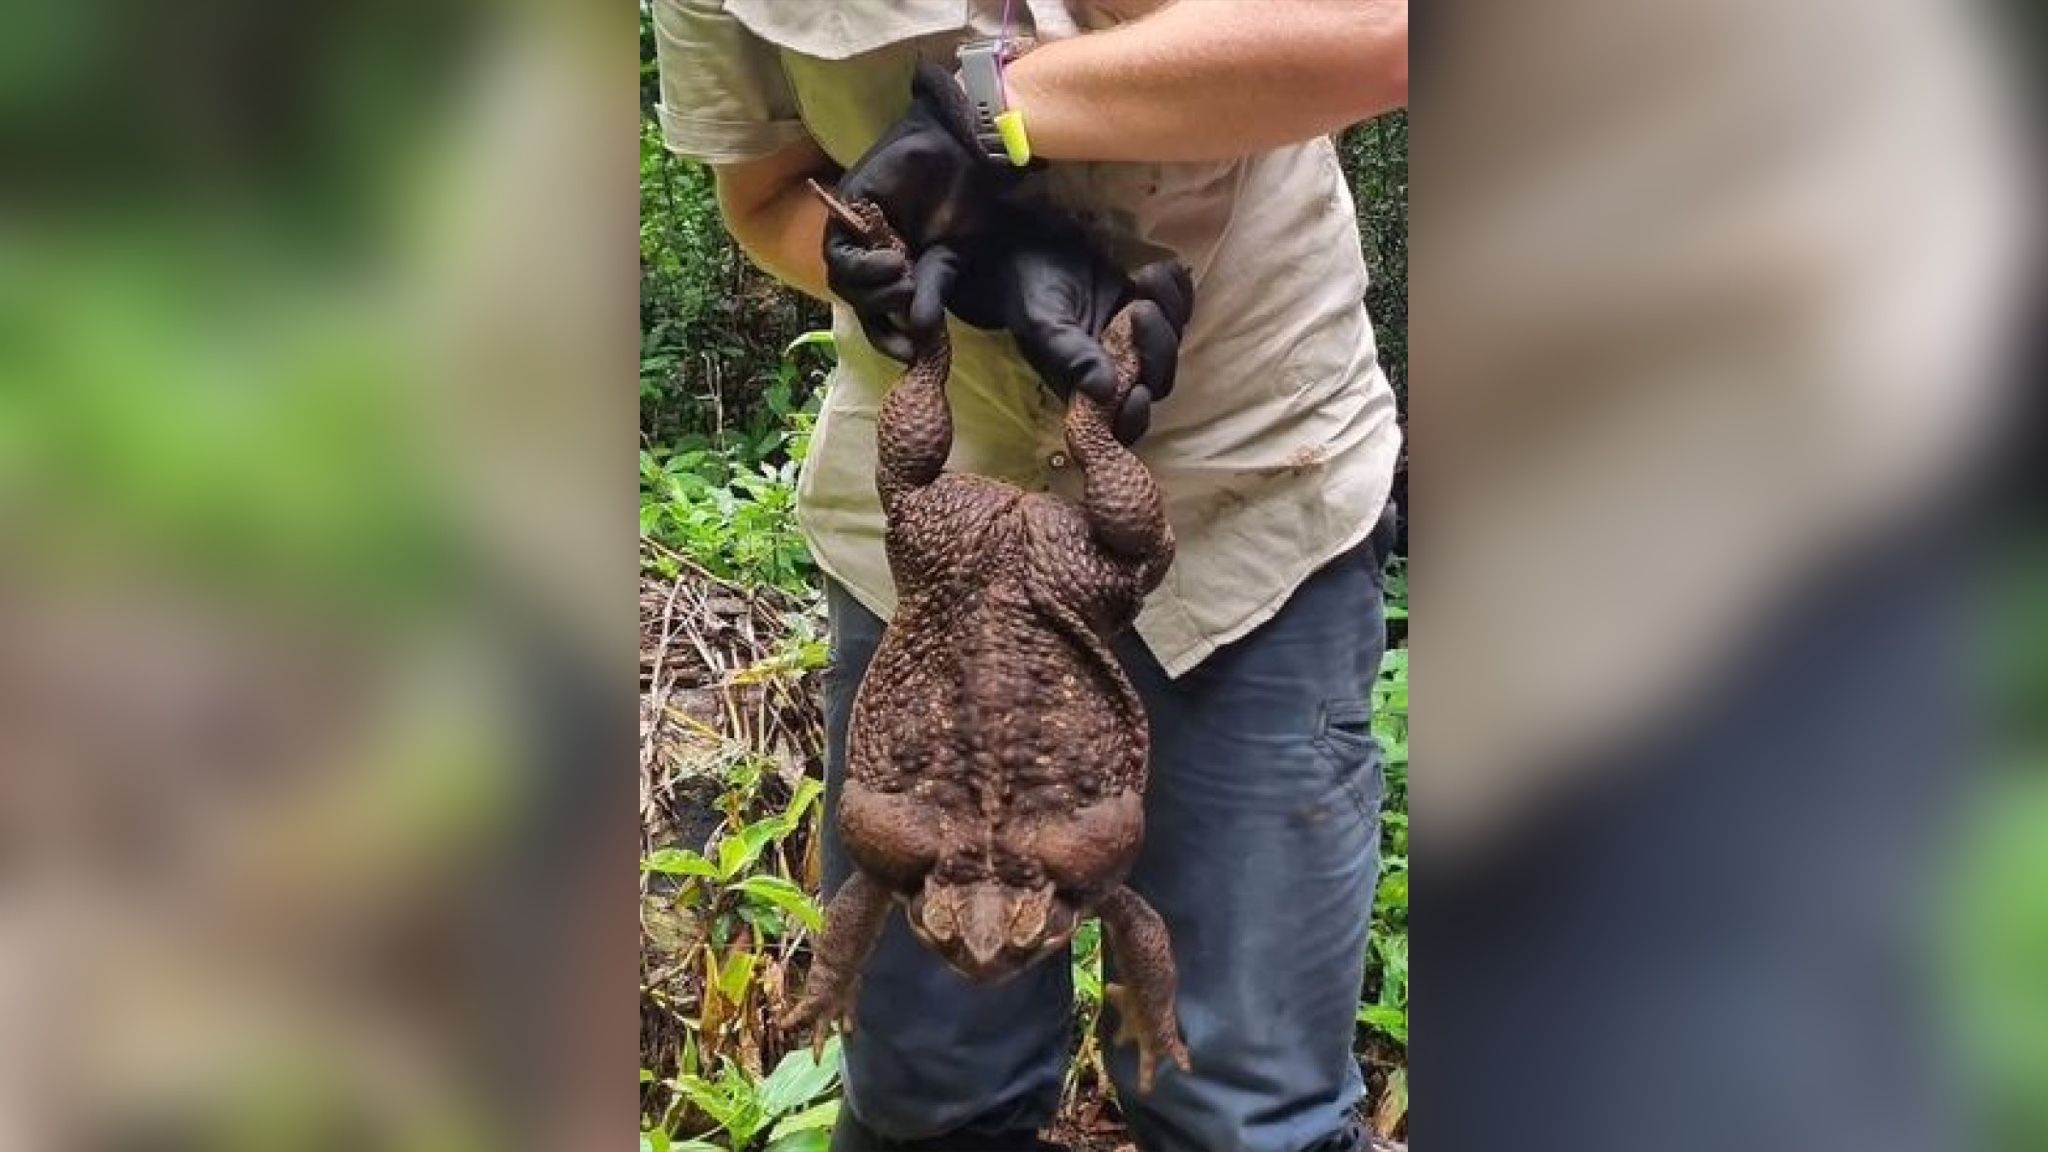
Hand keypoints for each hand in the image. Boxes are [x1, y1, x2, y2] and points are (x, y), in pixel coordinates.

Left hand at [824, 62, 1009, 360]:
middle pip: (858, 300)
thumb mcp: (952, 256)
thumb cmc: (966, 199)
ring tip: (904, 276)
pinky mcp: (847, 211)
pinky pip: (839, 254)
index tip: (908, 354)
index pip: (879, 313)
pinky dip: (862, 267)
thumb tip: (920, 332)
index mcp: (898, 267)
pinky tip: (892, 260)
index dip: (887, 338)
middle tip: (911, 296)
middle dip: (882, 311)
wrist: (962, 150)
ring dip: (873, 290)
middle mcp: (873, 253)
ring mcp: (858, 233)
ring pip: (843, 282)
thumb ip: (932, 290)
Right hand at [948, 216, 1195, 444]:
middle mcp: (1118, 369)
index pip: (1122, 422)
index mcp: (1088, 388)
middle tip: (1139, 307)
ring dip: (1169, 309)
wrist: (1033, 249)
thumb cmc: (1031, 292)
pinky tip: (1159, 270)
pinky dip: (1178, 289)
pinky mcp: (1150, 306)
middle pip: (1160, 378)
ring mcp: (1137, 339)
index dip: (1136, 416)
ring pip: (1174, 340)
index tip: (1139, 391)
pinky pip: (1181, 306)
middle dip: (1157, 345)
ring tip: (1143, 277)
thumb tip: (1105, 391)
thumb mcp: (1044, 326)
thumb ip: (1072, 357)